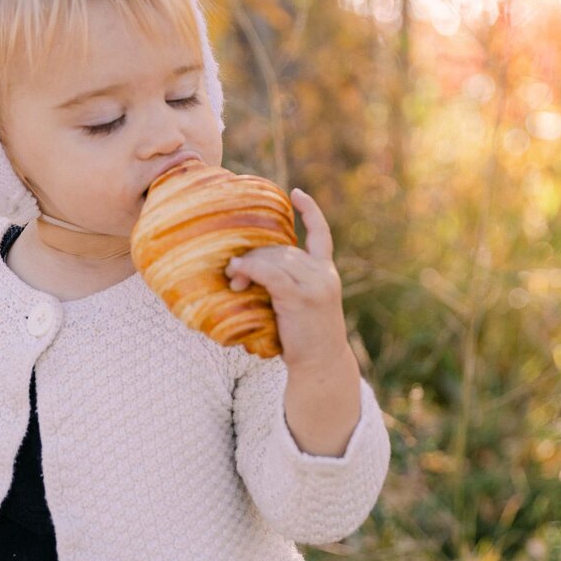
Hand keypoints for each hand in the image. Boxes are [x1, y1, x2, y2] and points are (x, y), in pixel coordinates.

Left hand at [224, 187, 350, 372]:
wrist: (321, 366)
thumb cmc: (305, 341)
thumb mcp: (302, 306)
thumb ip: (288, 284)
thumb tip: (250, 270)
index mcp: (326, 274)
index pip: (322, 235)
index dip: (310, 212)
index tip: (296, 193)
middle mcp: (324, 274)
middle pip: (282, 250)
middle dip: (255, 257)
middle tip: (233, 274)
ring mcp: (315, 285)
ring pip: (274, 260)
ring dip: (248, 267)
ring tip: (233, 282)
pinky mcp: (301, 298)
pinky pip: (270, 274)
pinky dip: (250, 269)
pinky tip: (236, 271)